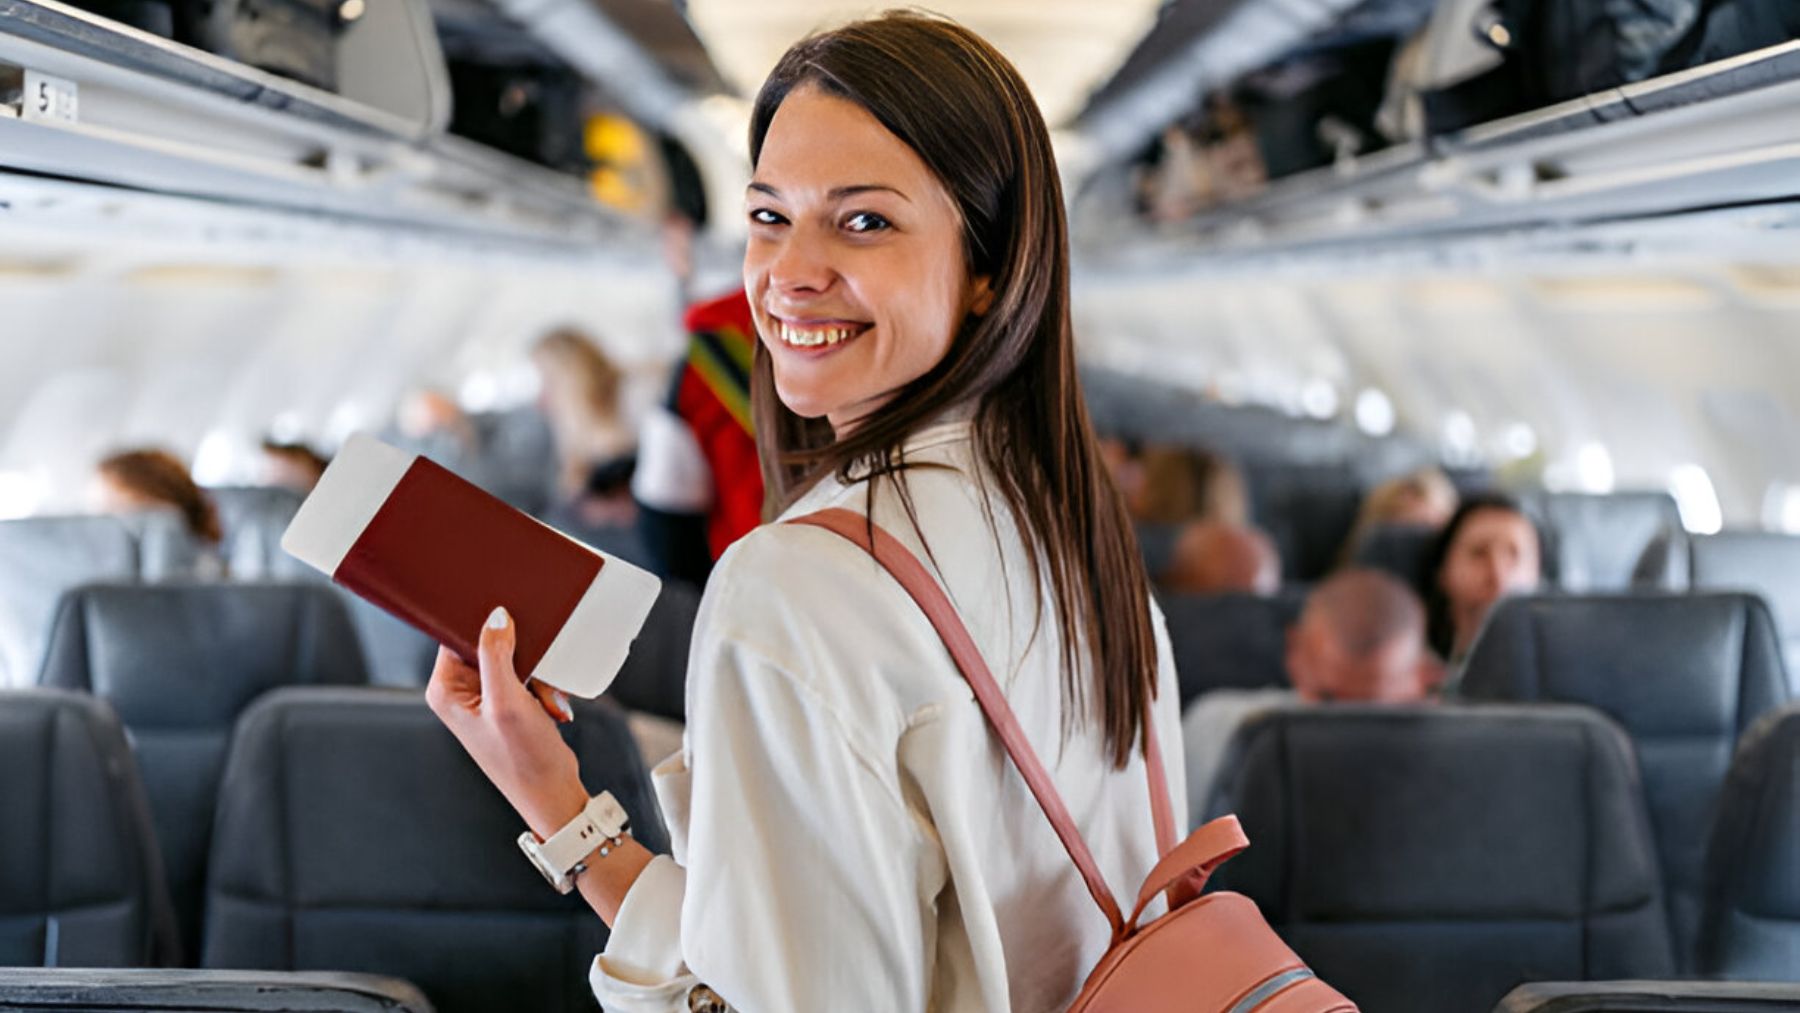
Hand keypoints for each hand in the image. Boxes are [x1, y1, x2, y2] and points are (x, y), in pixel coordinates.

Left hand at [425, 606, 588, 837]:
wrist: (552, 792)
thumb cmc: (523, 759)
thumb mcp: (507, 702)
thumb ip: (496, 655)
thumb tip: (495, 616)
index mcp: (445, 690)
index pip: (458, 636)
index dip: (487, 630)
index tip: (514, 635)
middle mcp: (460, 693)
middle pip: (490, 645)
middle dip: (522, 659)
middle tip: (535, 682)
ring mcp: (484, 698)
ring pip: (515, 659)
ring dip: (538, 676)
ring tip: (544, 702)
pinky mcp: (508, 703)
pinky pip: (528, 675)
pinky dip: (544, 687)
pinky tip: (549, 707)